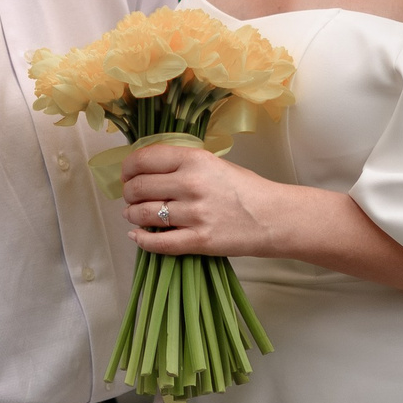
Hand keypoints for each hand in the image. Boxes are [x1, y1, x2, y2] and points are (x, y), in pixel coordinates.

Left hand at [120, 140, 276, 257]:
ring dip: (132, 216)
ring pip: (143, 214)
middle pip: (138, 188)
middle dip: (128, 194)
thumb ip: (181, 165)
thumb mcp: (213, 164)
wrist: (275, 217)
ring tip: (135, 215)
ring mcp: (194, 214)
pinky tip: (138, 236)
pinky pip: (158, 243)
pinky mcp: (199, 241)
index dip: (128, 169)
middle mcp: (191, 184)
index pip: (144, 160)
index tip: (127, 175)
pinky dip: (142, 240)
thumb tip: (145, 171)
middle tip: (131, 198)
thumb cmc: (245, 189)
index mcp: (194, 160)